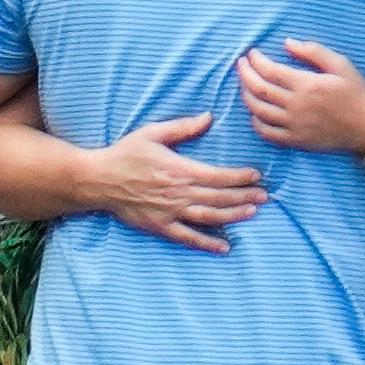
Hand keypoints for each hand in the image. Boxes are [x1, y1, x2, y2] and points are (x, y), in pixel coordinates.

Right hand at [89, 112, 265, 252]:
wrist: (99, 180)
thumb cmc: (126, 153)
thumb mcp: (153, 133)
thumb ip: (183, 128)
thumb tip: (209, 117)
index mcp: (180, 169)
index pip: (218, 175)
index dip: (240, 177)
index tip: (257, 176)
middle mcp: (179, 193)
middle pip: (219, 196)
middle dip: (244, 196)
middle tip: (265, 197)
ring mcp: (170, 212)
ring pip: (209, 217)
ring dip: (233, 216)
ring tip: (252, 213)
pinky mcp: (161, 226)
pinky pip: (188, 237)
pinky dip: (207, 243)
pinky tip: (225, 246)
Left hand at [239, 40, 364, 155]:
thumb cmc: (355, 92)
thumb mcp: (340, 64)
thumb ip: (313, 51)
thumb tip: (287, 43)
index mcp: (306, 85)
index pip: (270, 71)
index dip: (256, 61)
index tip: (252, 54)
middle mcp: (296, 106)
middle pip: (259, 89)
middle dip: (245, 74)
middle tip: (241, 65)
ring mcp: (294, 125)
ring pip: (258, 110)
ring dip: (246, 95)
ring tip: (245, 84)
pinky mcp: (295, 140)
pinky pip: (267, 132)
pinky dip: (255, 121)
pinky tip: (255, 111)